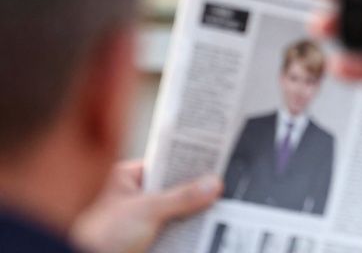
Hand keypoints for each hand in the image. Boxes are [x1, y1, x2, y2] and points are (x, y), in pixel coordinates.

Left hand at [71, 160, 220, 252]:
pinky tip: (203, 227)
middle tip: (219, 187)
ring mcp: (141, 217)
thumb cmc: (102, 236)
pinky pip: (173, 229)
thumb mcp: (147, 211)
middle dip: (195, 191)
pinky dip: (186, 229)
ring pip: (175, 210)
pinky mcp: (147, 237)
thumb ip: (182, 197)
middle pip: (174, 188)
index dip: (189, 163)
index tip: (214, 162)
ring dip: (192, 212)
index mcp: (127, 178)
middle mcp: (135, 195)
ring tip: (218, 207)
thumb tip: (212, 184)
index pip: (166, 163)